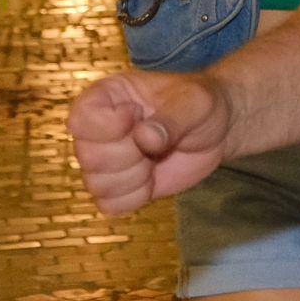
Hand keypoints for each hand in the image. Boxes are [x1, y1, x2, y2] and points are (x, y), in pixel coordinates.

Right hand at [67, 71, 231, 214]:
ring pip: (97, 185)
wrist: (217, 131)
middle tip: (156, 140)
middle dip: (131, 155)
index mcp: (107, 95)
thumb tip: (145, 139)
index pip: (82, 117)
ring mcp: (104, 159)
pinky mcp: (116, 186)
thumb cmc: (201, 104)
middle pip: (89, 157)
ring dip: (136, 177)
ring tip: (156, 157)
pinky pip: (109, 205)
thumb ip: (171, 118)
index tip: (138, 115)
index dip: (111, 125)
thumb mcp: (195, 102)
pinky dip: (136, 197)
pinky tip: (152, 178)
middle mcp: (97, 129)